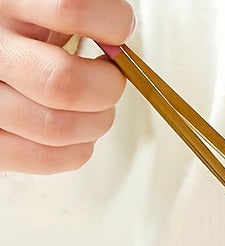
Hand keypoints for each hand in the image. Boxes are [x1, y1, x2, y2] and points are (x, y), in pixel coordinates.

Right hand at [0, 0, 134, 172]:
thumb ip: (82, 11)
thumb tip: (120, 30)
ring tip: (96, 108)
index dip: (112, 23)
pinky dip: (79, 149)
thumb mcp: (44, 4)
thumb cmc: (27, 31)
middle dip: (107, 87)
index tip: (118, 28)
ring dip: (96, 122)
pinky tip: (80, 132)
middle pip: (64, 82)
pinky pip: (45, 158)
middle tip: (109, 80)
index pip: (71, 9)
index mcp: (6, 4)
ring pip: (58, 127)